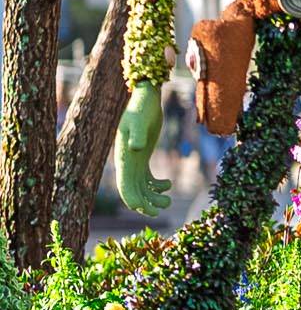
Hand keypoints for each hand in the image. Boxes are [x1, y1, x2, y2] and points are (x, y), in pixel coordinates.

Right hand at [117, 85, 169, 216]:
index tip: (143, 208)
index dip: (132, 199)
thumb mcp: (140, 121)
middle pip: (132, 191)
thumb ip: (137, 134)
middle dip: (144, 204)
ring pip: (141, 187)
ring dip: (152, 197)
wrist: (146, 100)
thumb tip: (136, 148)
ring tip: (168, 200)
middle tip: (160, 209)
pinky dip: (157, 186)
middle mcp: (126, 163)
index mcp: (123, 158)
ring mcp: (134, 161)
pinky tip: (167, 184)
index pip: (124, 185)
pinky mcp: (143, 158)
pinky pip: (147, 179)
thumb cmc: (141, 109)